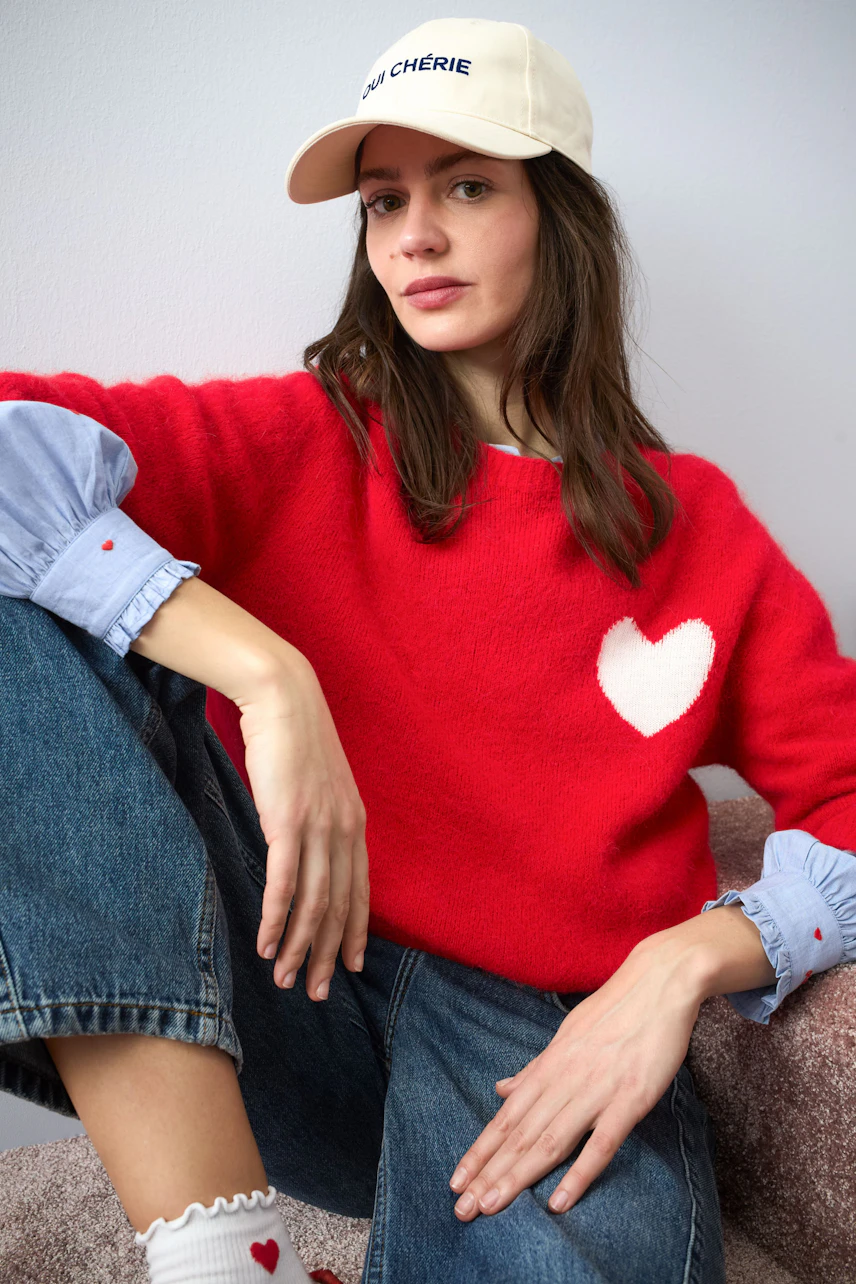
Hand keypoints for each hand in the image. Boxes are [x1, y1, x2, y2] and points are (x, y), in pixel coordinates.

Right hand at [234, 653, 369, 1002]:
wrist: (283, 698)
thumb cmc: (295, 739)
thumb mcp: (318, 784)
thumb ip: (319, 818)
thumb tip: (305, 845)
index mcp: (353, 823)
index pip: (359, 890)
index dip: (355, 932)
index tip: (351, 965)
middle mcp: (343, 830)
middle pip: (339, 907)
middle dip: (328, 954)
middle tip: (317, 992)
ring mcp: (318, 827)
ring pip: (314, 903)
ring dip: (299, 947)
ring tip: (287, 979)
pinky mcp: (287, 822)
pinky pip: (284, 883)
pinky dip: (277, 919)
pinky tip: (267, 945)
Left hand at [448, 937, 703, 1219]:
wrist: (660, 982)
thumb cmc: (614, 1010)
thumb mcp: (566, 1035)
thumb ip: (535, 1068)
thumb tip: (501, 1088)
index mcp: (550, 1065)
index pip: (507, 1116)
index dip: (480, 1151)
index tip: (456, 1181)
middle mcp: (566, 1079)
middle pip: (521, 1134)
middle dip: (489, 1173)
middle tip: (462, 1209)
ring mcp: (597, 1090)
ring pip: (550, 1141)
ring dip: (518, 1176)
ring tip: (491, 1207)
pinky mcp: (630, 1099)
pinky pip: (601, 1142)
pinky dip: (579, 1173)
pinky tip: (558, 1202)